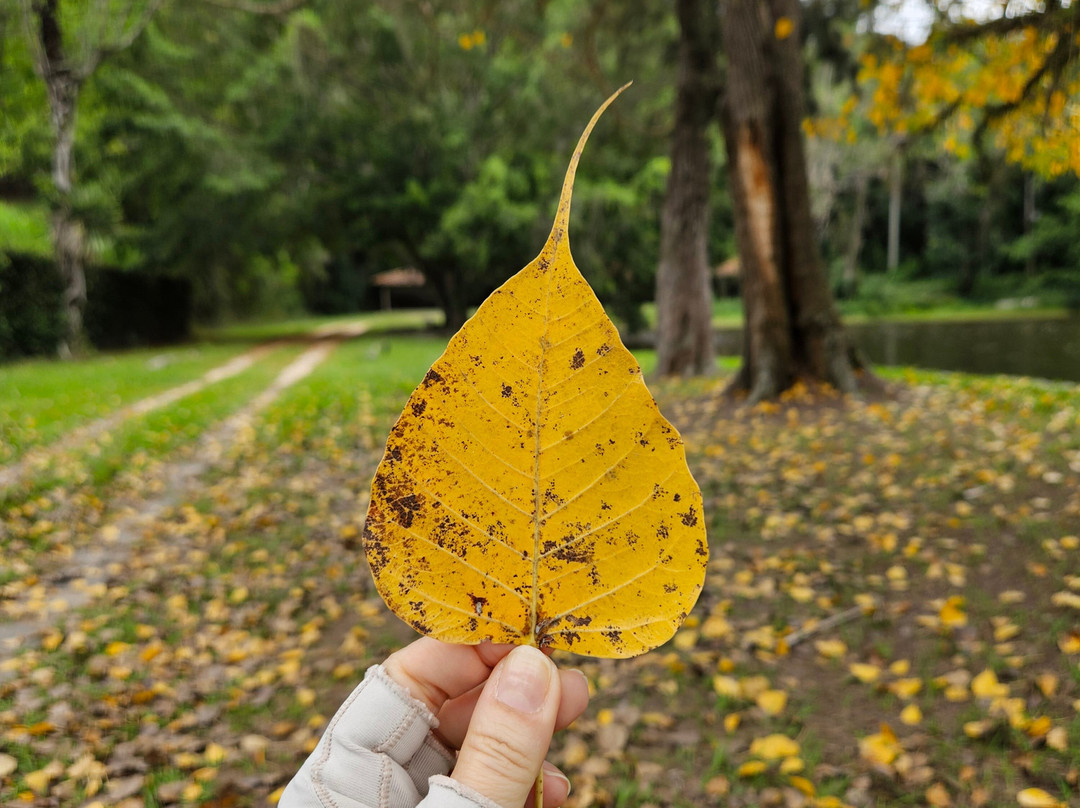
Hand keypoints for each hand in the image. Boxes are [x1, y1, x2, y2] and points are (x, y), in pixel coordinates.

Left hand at [384, 638, 589, 807]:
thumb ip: (496, 752)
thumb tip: (531, 666)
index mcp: (353, 775)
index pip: (401, 681)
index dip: (464, 649)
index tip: (526, 637)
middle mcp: (379, 786)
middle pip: (443, 710)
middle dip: (510, 689)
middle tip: (564, 676)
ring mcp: (420, 804)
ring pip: (471, 749)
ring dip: (526, 732)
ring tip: (572, 712)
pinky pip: (482, 788)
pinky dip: (519, 780)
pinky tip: (552, 786)